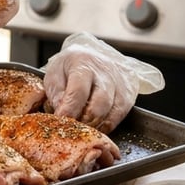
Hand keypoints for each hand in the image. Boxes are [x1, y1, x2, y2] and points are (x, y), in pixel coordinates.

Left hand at [43, 32, 164, 132]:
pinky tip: (96, 125)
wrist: (95, 56)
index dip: (70, 110)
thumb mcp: (56, 73)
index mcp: (83, 64)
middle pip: (99, 104)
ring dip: (96, 125)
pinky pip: (120, 115)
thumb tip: (62, 114)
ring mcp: (120, 83)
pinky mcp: (129, 93)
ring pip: (112, 112)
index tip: (61, 121)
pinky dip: (107, 125)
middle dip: (85, 121)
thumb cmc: (72, 67)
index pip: (78, 91)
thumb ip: (56, 93)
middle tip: (73, 128)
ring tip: (83, 128)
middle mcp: (105, 72)